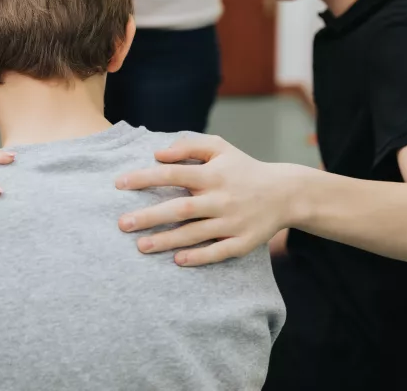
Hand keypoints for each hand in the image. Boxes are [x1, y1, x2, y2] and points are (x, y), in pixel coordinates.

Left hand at [115, 134, 299, 266]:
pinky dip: (199, 257)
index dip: (145, 178)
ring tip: (140, 246)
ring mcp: (233, 222)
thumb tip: (158, 154)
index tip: (119, 183)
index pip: (173, 174)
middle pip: (180, 209)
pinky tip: (177, 260)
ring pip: (195, 234)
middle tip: (122, 223)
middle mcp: (221, 199)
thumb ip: (188, 146)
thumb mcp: (220, 148)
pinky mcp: (244, 242)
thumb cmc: (243, 168)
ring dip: (167, 241)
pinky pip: (218, 252)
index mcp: (213, 174)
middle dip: (149, 217)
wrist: (286, 193)